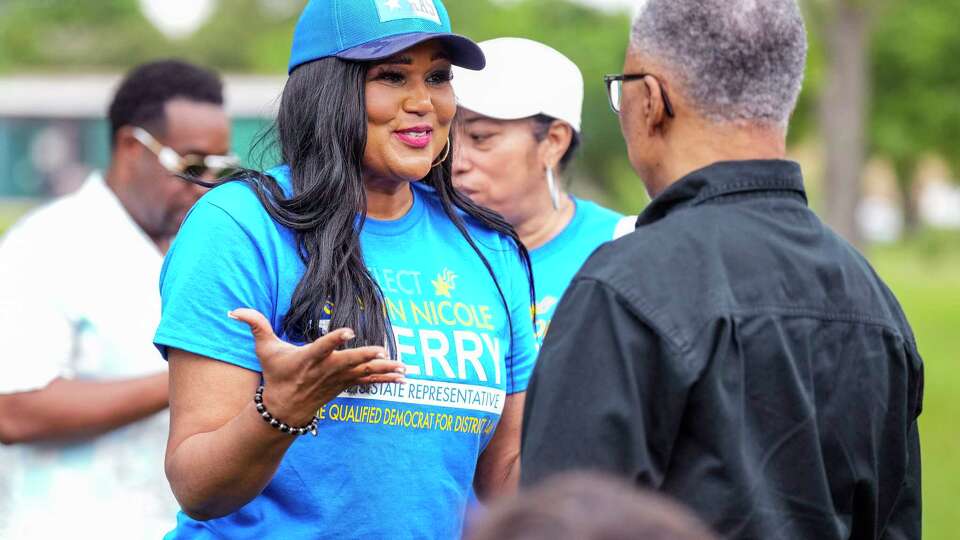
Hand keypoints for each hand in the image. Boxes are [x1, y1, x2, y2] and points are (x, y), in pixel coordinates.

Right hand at [228, 308, 405, 425]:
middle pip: (347, 361)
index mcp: (307, 358)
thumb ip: (255, 325)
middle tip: (382, 350)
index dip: (335, 340)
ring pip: (363, 372)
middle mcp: (325, 370)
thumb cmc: (276, 375)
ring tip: (404, 367)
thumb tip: (234, 310)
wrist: (284, 409)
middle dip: (364, 356)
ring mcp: (338, 379)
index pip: (322, 347)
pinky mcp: (345, 385)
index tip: (348, 331)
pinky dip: (386, 379)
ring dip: (384, 370)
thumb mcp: (264, 350)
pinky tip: (403, 377)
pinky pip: (368, 381)